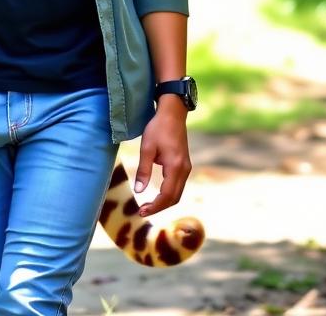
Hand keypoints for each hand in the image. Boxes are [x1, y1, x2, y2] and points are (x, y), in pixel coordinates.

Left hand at [134, 97, 191, 217]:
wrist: (172, 113)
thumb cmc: (157, 128)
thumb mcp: (147, 148)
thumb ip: (143, 170)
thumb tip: (139, 191)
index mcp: (175, 167)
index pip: (166, 196)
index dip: (155, 206)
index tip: (141, 211)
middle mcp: (184, 170)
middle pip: (174, 198)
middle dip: (159, 207)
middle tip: (143, 210)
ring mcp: (186, 168)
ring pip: (178, 193)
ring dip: (164, 201)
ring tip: (148, 205)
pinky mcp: (184, 164)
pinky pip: (178, 185)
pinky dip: (168, 193)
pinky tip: (157, 193)